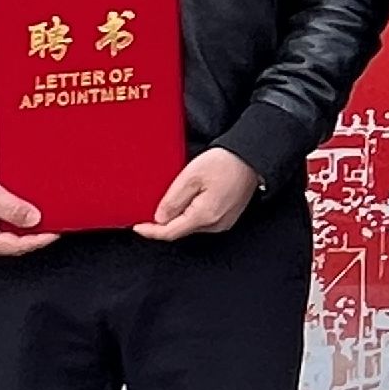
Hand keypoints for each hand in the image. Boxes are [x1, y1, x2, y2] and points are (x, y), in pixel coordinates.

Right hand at [0, 180, 60, 258]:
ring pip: (11, 243)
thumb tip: (34, 219)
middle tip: (56, 225)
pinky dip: (19, 231)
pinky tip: (28, 222)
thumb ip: (12, 208)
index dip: (39, 239)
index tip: (56, 232)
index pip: (16, 246)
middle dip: (36, 237)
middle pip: (15, 246)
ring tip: (46, 223)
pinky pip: (5, 238)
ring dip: (28, 233)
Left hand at [139, 147, 260, 240]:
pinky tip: (191, 198)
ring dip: (178, 216)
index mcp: (204, 216)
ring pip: (191, 225)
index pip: (170, 232)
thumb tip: (159, 219)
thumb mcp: (191, 176)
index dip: (151, 231)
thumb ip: (172, 200)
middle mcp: (215, 224)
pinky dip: (191, 213)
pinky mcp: (228, 217)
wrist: (251, 157)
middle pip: (180, 229)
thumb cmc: (225, 163)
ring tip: (176, 196)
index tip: (137, 226)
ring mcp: (223, 222)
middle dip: (164, 221)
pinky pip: (203, 220)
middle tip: (152, 206)